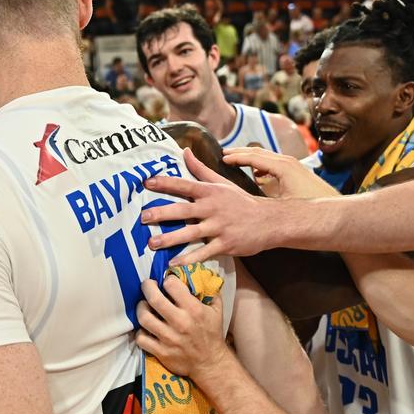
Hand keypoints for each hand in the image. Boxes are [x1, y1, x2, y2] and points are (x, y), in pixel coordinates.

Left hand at [135, 275, 231, 382]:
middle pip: (154, 298)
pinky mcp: (161, 352)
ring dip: (141, 308)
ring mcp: (169, 338)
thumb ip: (209, 291)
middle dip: (147, 287)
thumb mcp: (216, 309)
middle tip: (148, 285)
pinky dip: (140, 332)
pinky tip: (146, 328)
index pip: (172, 285)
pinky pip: (141, 338)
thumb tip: (198, 274)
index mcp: (194, 310)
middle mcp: (180, 322)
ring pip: (144, 317)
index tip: (167, 282)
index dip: (168, 280)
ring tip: (144, 305)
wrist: (210, 363)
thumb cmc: (212, 334)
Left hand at [140, 148, 269, 264]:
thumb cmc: (242, 202)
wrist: (269, 221)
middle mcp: (213, 208)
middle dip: (162, 213)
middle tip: (143, 217)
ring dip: (170, 238)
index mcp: (210, 192)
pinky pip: (203, 252)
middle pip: (183, 210)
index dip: (165, 183)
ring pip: (191, 233)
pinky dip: (188, 258)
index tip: (147, 182)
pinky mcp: (225, 244)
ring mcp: (219, 227)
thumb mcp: (222, 183)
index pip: (184, 185)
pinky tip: (173, 263)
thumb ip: (201, 169)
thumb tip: (185, 151)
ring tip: (152, 243)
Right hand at [222, 147, 339, 199]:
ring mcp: (292, 165)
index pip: (254, 157)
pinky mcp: (296, 171)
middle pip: (258, 152)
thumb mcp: (282, 205)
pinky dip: (260, 164)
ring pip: (266, 156)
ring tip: (235, 160)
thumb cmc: (310, 209)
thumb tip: (243, 199)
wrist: (335, 209)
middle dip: (240, 152)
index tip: (222, 158)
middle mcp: (287, 162)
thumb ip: (262, 197)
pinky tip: (256, 174)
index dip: (237, 157)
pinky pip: (273, 162)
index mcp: (282, 167)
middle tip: (224, 154)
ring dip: (250, 157)